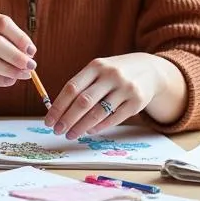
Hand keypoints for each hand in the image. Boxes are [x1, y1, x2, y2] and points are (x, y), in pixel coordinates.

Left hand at [44, 53, 173, 138]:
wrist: (150, 70)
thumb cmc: (114, 73)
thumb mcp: (98, 71)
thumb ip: (81, 86)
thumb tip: (59, 111)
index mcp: (95, 66)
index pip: (71, 88)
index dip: (58, 106)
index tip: (49, 120)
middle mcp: (110, 75)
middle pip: (83, 102)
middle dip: (68, 119)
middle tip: (57, 131)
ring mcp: (125, 89)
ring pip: (98, 112)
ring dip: (82, 126)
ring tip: (71, 134)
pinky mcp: (137, 102)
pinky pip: (114, 118)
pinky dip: (99, 127)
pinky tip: (89, 131)